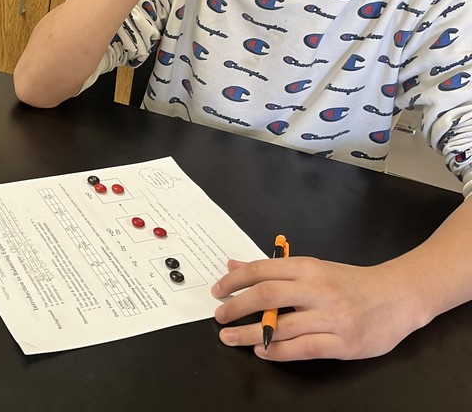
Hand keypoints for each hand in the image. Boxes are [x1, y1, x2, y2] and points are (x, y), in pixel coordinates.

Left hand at [211, 255, 419, 360]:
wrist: (398, 297)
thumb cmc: (349, 283)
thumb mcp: (313, 268)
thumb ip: (274, 269)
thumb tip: (233, 265)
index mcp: (308, 267)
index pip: (262, 270)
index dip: (235, 280)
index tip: (218, 290)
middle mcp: (318, 290)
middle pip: (267, 295)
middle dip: (237, 306)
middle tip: (219, 315)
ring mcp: (331, 317)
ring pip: (281, 326)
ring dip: (249, 333)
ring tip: (230, 337)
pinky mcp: (343, 343)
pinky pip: (302, 349)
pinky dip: (277, 351)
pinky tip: (261, 351)